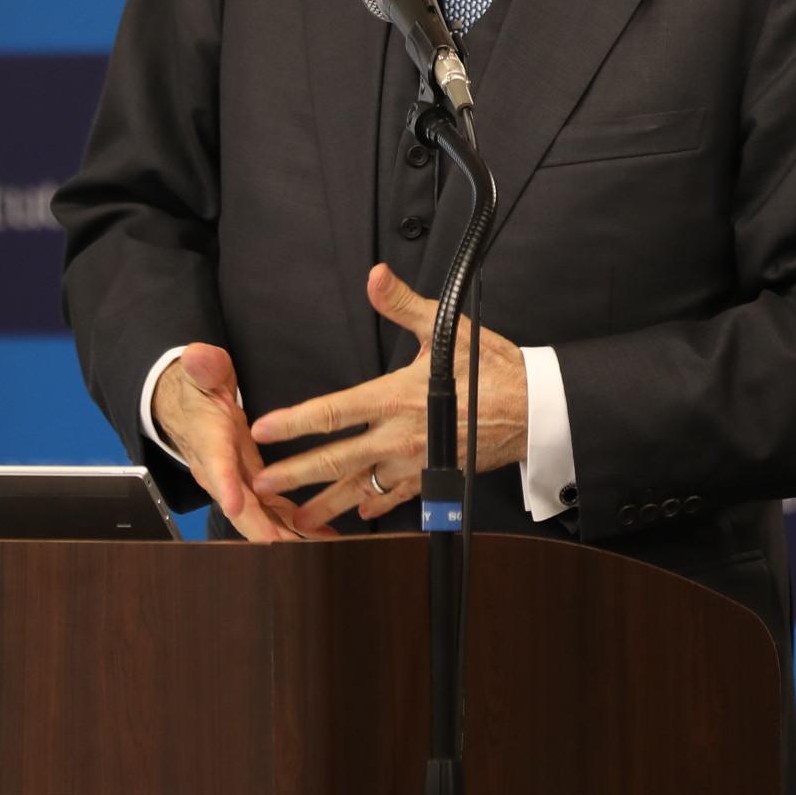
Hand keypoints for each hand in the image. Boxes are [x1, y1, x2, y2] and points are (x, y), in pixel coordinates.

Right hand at [151, 343, 317, 542]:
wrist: (186, 406)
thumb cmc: (198, 387)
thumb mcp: (200, 370)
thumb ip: (202, 366)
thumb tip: (198, 357)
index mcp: (208, 440)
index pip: (213, 463)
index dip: (224, 484)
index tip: (233, 503)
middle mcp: (219, 471)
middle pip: (239, 505)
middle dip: (262, 529)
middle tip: (288, 547)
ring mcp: (235, 482)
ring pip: (259, 516)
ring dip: (285, 536)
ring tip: (317, 549)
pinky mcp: (252, 484)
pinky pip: (273, 510)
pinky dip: (294, 526)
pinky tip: (321, 538)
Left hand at [247, 265, 528, 530]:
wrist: (537, 409)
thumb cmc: (492, 367)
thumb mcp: (446, 328)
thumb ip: (404, 303)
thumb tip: (375, 276)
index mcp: (396, 398)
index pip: (333, 412)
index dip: (294, 422)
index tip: (262, 430)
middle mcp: (400, 437)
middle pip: (336, 461)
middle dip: (295, 475)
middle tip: (258, 486)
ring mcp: (417, 462)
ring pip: (362, 489)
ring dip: (327, 505)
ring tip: (297, 519)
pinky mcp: (435, 477)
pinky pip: (399, 498)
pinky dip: (376, 506)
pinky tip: (360, 514)